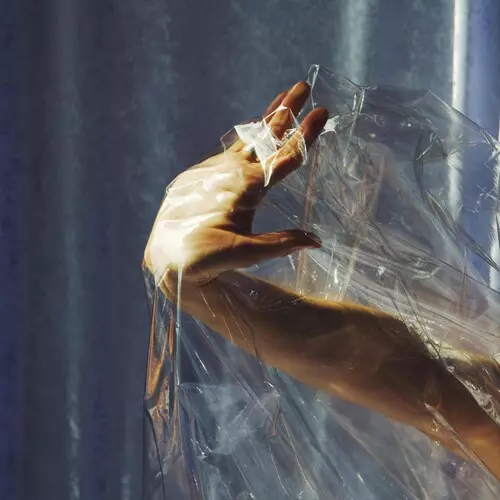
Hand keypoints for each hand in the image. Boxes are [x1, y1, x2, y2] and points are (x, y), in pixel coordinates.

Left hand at [145, 82, 327, 283]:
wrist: (165, 255)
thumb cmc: (205, 257)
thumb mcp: (246, 253)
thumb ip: (281, 243)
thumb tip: (317, 241)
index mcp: (246, 187)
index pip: (283, 156)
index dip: (304, 135)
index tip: (321, 111)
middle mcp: (231, 171)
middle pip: (265, 136)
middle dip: (285, 110)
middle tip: (302, 85)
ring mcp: (214, 170)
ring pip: (246, 139)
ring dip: (266, 121)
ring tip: (281, 102)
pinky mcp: (201, 173)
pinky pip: (230, 151)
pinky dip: (246, 140)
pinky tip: (252, 138)